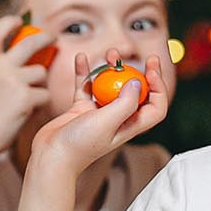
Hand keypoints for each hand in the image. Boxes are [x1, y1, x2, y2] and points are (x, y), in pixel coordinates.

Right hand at [0, 13, 54, 158]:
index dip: (8, 23)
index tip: (19, 20)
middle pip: (30, 43)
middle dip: (45, 38)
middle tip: (53, 38)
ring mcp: (13, 81)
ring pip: (41, 73)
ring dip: (39, 85)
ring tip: (27, 101)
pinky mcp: (25, 98)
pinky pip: (44, 95)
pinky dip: (39, 104)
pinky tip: (26, 113)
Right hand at [29, 50, 168, 176]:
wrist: (51, 156)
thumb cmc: (80, 145)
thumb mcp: (107, 122)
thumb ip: (125, 102)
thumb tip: (137, 82)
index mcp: (130, 125)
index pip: (155, 107)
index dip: (159, 88)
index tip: (151, 70)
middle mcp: (117, 118)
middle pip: (136, 93)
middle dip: (140, 73)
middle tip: (143, 57)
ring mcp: (99, 113)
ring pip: (111, 86)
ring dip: (112, 69)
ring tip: (109, 54)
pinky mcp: (81, 109)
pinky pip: (86, 86)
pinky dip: (85, 72)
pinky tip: (81, 58)